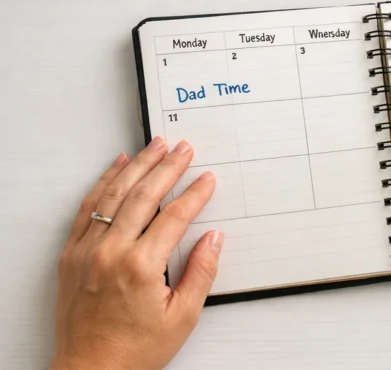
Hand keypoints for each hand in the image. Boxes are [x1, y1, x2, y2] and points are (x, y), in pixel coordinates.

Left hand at [52, 138, 220, 369]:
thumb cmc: (135, 350)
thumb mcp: (182, 317)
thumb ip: (201, 273)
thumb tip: (214, 238)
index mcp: (141, 267)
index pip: (175, 216)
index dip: (195, 194)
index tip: (207, 180)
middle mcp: (110, 253)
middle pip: (144, 196)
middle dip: (167, 167)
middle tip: (183, 148)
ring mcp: (87, 251)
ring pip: (113, 195)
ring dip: (137, 166)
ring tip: (155, 146)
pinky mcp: (71, 256)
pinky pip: (87, 209)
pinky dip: (102, 183)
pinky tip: (117, 166)